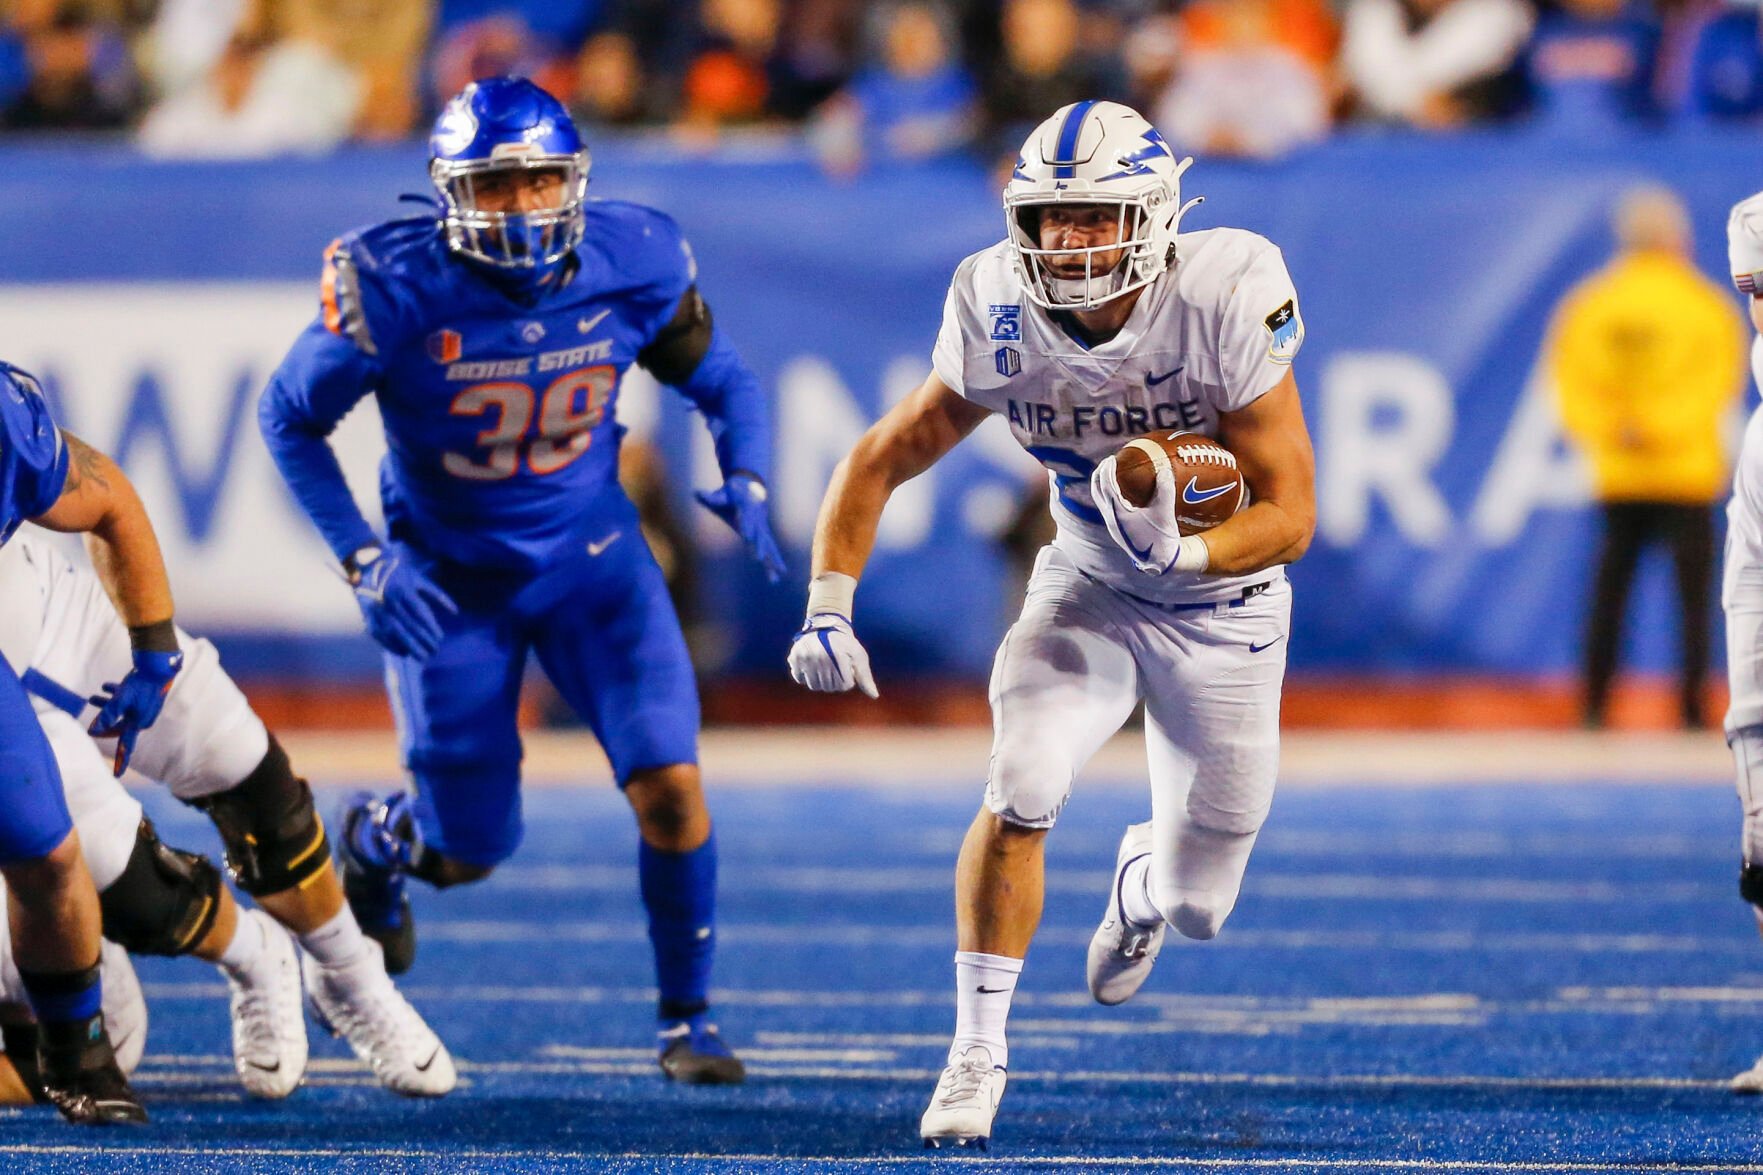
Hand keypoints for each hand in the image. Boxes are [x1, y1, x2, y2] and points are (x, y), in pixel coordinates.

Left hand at [88, 647, 183, 776]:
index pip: (126, 746)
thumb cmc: (139, 686)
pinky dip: (117, 696)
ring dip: (106, 706)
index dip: (120, 761)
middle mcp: (142, 719)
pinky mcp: (146, 699)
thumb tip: (92, 731)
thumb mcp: (119, 701)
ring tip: (92, 696)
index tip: (116, 775)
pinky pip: (128, 702)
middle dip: (103, 721)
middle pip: (119, 727)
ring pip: (121, 712)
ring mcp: (145, 709)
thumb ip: (106, 716)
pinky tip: (107, 686)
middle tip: (92, 710)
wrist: (158, 668)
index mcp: (138, 724)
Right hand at [350, 544, 457, 659]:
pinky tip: (404, 653)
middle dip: (422, 640)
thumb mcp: (419, 579)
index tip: (440, 638)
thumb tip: (455, 612)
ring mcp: (377, 609)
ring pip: (394, 632)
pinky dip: (391, 646)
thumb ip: (438, 595)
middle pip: (408, 625)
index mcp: (404, 589)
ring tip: (422, 657)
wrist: (368, 567)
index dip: (430, 627)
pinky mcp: (368, 616)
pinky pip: (379, 635)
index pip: (420, 612)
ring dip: (409, 646)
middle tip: (434, 651)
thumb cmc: (400, 574)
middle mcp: (389, 600)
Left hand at [695, 474, 785, 582]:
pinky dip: (773, 562)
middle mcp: (758, 518)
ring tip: (780, 572)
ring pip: (769, 544)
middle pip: (760, 534)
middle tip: (759, 559)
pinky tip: (776, 576)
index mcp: (748, 506)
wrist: (752, 485)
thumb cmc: (733, 490)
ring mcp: (762, 527)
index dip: (747, 527)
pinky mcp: (763, 534)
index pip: (747, 518)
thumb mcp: (723, 492)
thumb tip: (697, 494)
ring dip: (773, 558)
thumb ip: (712, 497)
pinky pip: (769, 548)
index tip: (747, 537)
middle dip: (760, 546)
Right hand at [788, 612, 878, 697]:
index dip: (848, 680)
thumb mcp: (859, 657)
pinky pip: (799, 679)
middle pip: (829, 687)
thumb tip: (875, 696)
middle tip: (835, 668)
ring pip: (814, 686)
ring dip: (820, 681)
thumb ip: (865, 677)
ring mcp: (806, 658)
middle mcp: (820, 657)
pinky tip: (811, 667)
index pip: (844, 686)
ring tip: (824, 669)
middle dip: (834, 681)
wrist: (826, 625)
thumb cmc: (845, 644)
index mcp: (838, 657)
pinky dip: (805, 676)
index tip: (847, 669)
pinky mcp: (794, 657)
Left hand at [1091, 453, 1183, 574]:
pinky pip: (1107, 507)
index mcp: (1117, 513)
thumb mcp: (1165, 511)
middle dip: (1099, 474)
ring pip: (1100, 500)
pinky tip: (1122, 491)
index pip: (1106, 485)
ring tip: (1112, 473)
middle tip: (1109, 461)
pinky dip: (1109, 494)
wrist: (1159, 561)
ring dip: (1102, 484)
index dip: (1107, 469)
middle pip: (1096, 491)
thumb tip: (1164, 468)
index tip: (1112, 457)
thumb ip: (1164, 489)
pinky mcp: (1117, 529)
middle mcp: (1110, 519)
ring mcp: (1112, 525)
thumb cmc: (1162, 536)